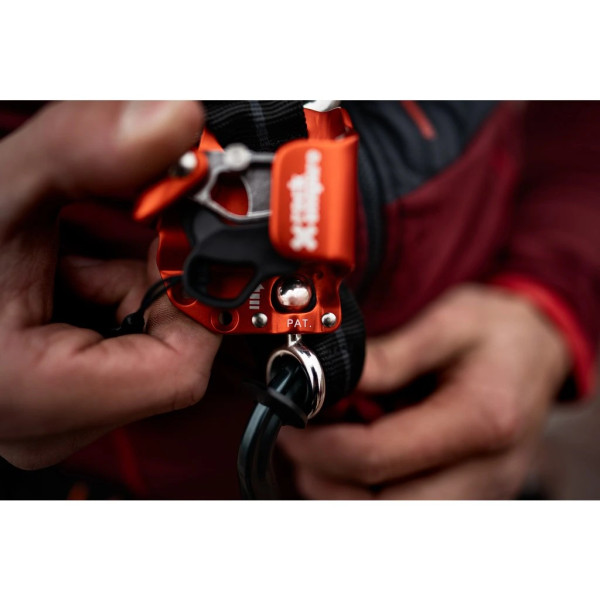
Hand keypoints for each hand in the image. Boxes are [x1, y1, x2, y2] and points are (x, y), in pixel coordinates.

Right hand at [0, 101, 220, 468]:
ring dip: (121, 287)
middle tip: (110, 235)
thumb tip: (169, 122)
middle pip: (165, 354)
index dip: (191, 299)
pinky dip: (102, 300)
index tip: (176, 239)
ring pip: (142, 349)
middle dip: (147, 283)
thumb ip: (82, 154)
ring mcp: (47, 413)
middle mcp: (47, 421)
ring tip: (64, 254)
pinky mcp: (48, 396)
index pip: (181, 370)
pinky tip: (59, 272)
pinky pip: (113, 348)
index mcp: (34, 394)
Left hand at [279, 284, 569, 498]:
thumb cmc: (496, 330)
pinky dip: (368, 494)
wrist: (539, 348)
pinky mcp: (471, 497)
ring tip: (327, 446)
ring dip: (343, 493)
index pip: (378, 458)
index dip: (320, 446)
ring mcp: (481, 493)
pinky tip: (358, 457)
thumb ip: (386, 357)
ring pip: (392, 523)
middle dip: (326, 482)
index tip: (291, 425)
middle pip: (382, 512)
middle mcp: (485, 472)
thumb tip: (326, 382)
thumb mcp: (446, 322)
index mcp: (480, 420)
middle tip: (302, 444)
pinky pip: (406, 513)